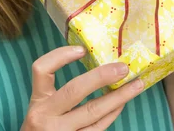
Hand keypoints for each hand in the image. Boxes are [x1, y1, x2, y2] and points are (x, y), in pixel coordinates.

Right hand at [20, 45, 144, 130]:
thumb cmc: (44, 128)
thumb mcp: (43, 110)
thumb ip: (57, 95)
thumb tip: (95, 67)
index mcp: (37, 101)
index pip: (42, 69)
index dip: (61, 55)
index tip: (82, 49)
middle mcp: (45, 117)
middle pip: (74, 90)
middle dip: (101, 76)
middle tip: (123, 67)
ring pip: (93, 112)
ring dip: (118, 97)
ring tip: (136, 85)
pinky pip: (98, 128)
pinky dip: (112, 114)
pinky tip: (121, 104)